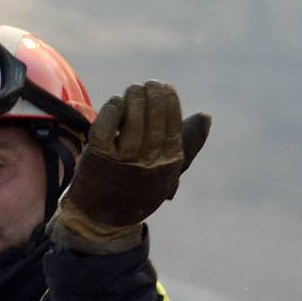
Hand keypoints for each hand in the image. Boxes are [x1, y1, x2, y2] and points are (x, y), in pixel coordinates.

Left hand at [55, 81, 211, 249]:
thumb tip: (205, 116)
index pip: (173, 128)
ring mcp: (120, 161)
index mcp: (167, 163)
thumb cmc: (139, 186)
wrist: (101, 216)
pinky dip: (112, 111)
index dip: (170, 104)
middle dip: (153, 97)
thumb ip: (188, 143)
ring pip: (131, 124)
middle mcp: (146, 163)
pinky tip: (116, 102)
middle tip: (149, 84)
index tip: (166, 87)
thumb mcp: (168, 168)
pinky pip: (105, 129)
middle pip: (153, 123)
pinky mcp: (96, 158)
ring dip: (133, 100)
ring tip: (134, 89)